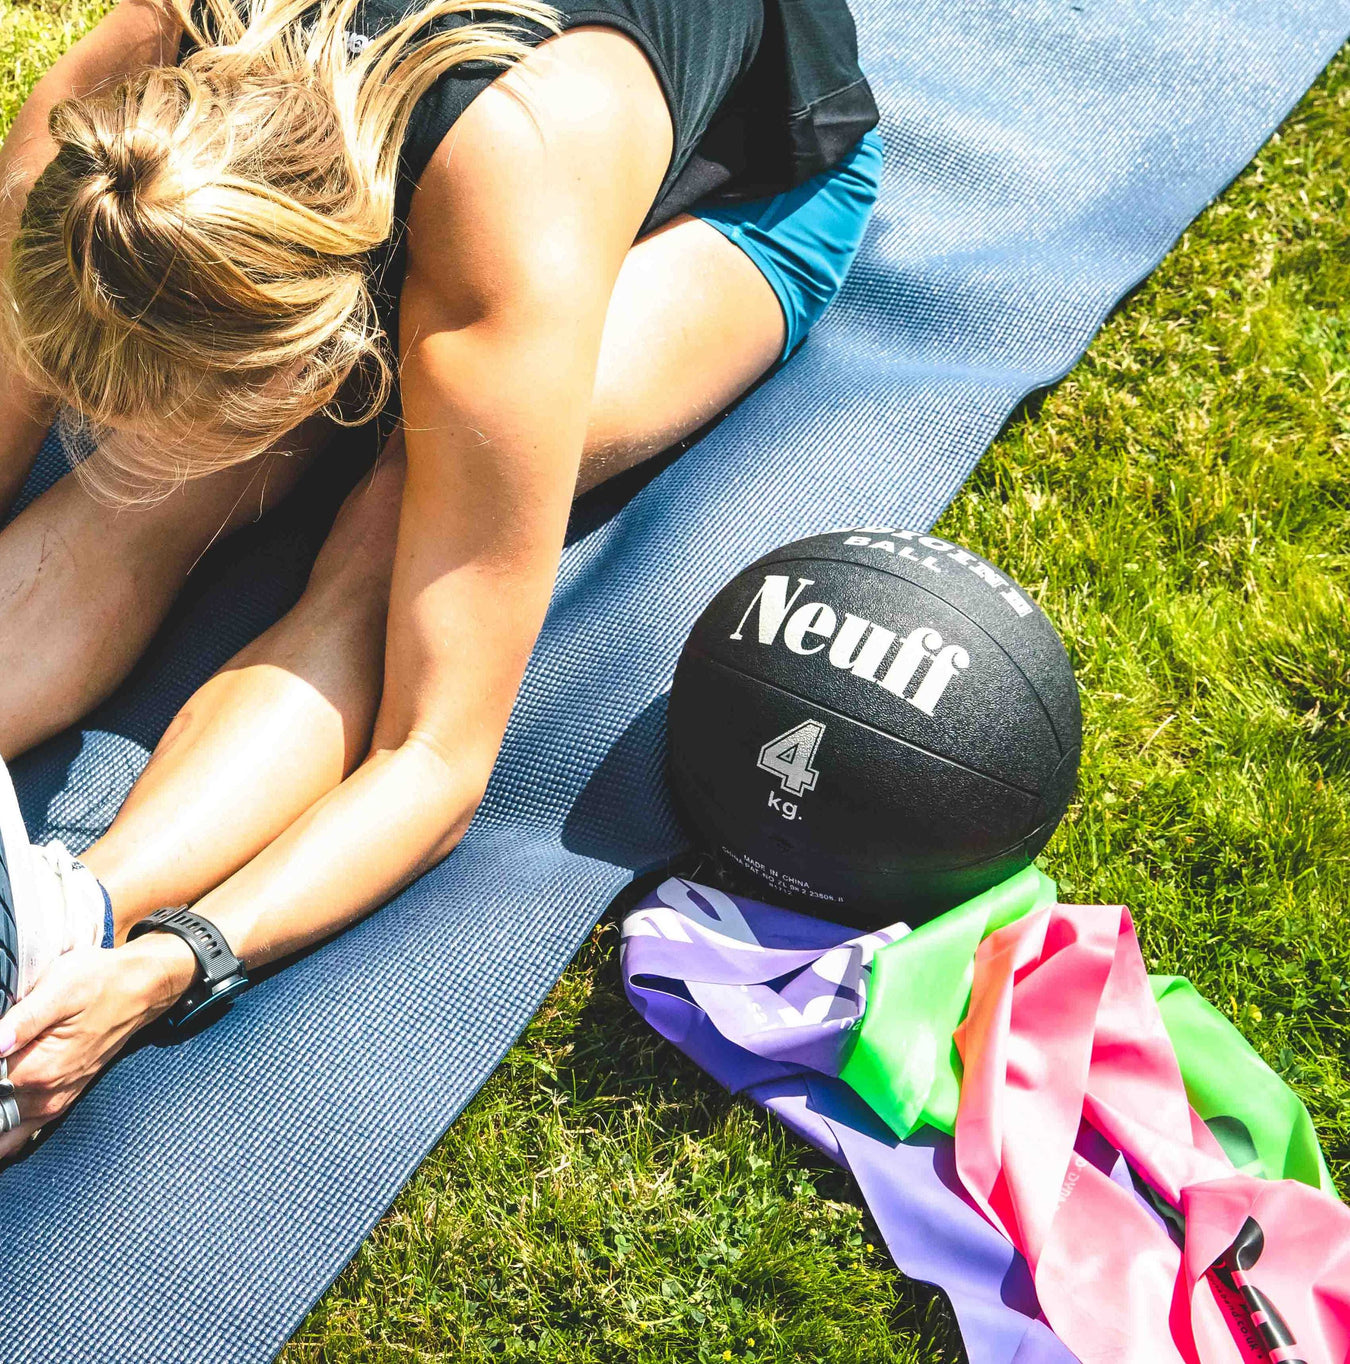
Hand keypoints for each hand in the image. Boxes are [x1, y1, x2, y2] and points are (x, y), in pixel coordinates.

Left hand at [0, 935, 196, 1159]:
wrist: (142, 989)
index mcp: (39, 1071)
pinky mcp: (60, 1100)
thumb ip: (23, 1019)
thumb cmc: (101, 981)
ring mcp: (54, 1103)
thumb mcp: (63, 986)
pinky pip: (21, 1133)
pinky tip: (0, 1120)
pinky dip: (2, 1135)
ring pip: (3, 1137)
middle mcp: (45, 1096)